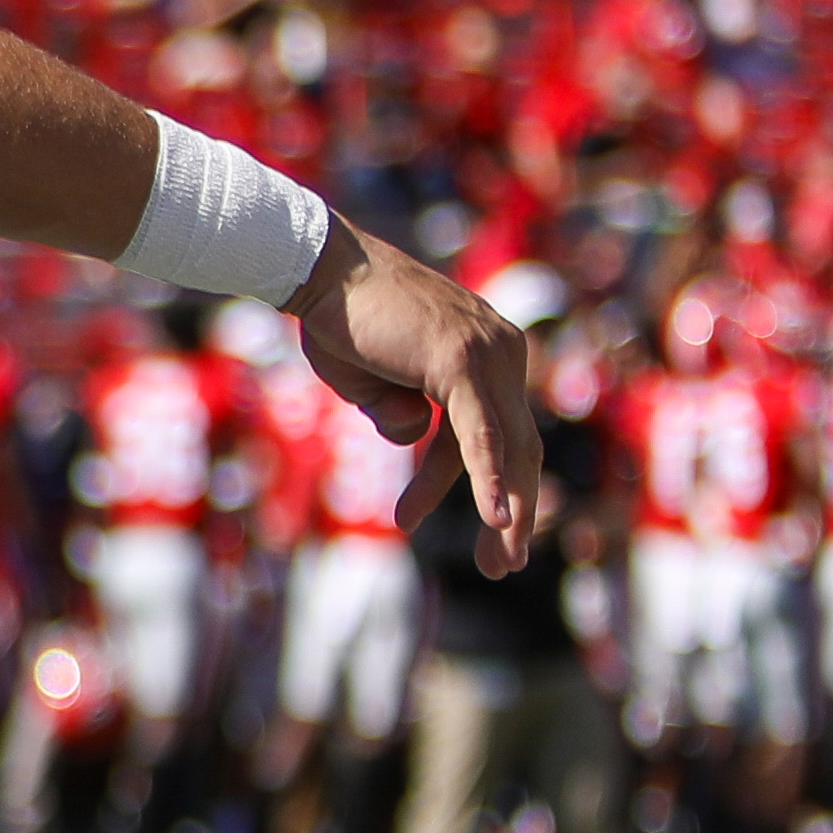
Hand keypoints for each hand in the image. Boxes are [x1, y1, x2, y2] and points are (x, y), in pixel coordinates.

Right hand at [286, 218, 546, 576]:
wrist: (314, 267)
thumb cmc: (335, 317)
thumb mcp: (371, 383)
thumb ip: (398, 411)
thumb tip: (412, 431)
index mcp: (489, 350)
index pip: (492, 432)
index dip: (476, 483)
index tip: (476, 529)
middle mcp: (502, 350)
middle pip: (518, 446)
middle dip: (513, 512)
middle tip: (503, 564)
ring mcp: (488, 355)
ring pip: (508, 448)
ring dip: (507, 511)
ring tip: (499, 563)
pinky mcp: (462, 364)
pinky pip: (481, 435)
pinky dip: (489, 479)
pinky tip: (498, 518)